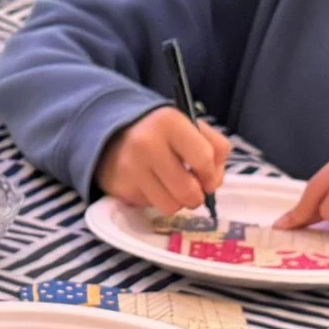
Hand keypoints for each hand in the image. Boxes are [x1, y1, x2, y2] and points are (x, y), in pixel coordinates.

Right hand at [94, 105, 229, 214]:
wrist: (114, 135)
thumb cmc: (162, 133)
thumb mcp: (190, 127)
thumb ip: (214, 148)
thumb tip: (213, 184)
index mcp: (170, 122)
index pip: (204, 158)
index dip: (212, 176)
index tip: (208, 180)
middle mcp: (148, 143)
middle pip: (188, 189)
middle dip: (197, 197)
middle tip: (194, 193)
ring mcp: (132, 167)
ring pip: (171, 205)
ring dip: (178, 203)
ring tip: (173, 190)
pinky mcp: (122, 186)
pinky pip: (152, 206)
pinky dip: (157, 201)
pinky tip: (152, 187)